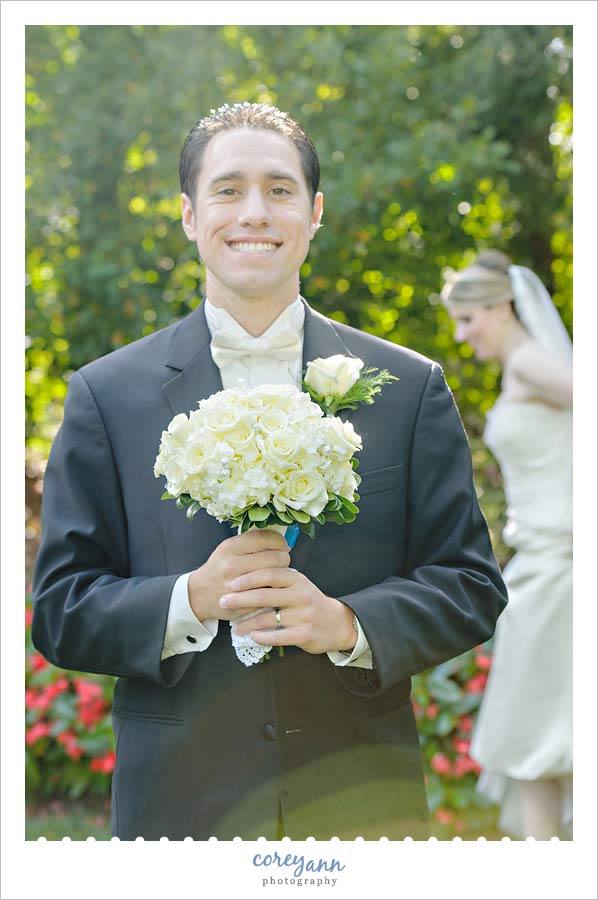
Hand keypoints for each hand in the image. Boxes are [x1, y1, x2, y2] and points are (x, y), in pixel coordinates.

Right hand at [188, 530, 289, 622]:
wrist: (199, 593)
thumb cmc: (219, 568)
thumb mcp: (229, 549)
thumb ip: (251, 542)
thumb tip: (280, 541)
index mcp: (229, 548)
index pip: (263, 538)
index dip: (279, 541)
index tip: (283, 545)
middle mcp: (231, 565)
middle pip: (273, 558)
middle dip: (284, 558)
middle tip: (284, 560)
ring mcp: (236, 586)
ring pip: (273, 577)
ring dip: (283, 574)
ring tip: (280, 572)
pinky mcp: (242, 603)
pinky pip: (267, 593)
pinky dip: (274, 589)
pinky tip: (273, 586)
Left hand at [220, 567, 356, 654]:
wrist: (336, 623)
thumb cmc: (309, 601)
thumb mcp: (298, 584)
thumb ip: (278, 579)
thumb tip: (245, 574)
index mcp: (297, 580)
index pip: (270, 574)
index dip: (249, 578)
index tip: (232, 583)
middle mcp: (301, 595)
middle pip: (264, 596)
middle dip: (240, 600)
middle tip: (224, 602)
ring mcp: (304, 615)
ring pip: (268, 618)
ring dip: (247, 622)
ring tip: (234, 626)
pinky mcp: (304, 634)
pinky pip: (277, 636)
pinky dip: (262, 637)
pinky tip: (252, 636)